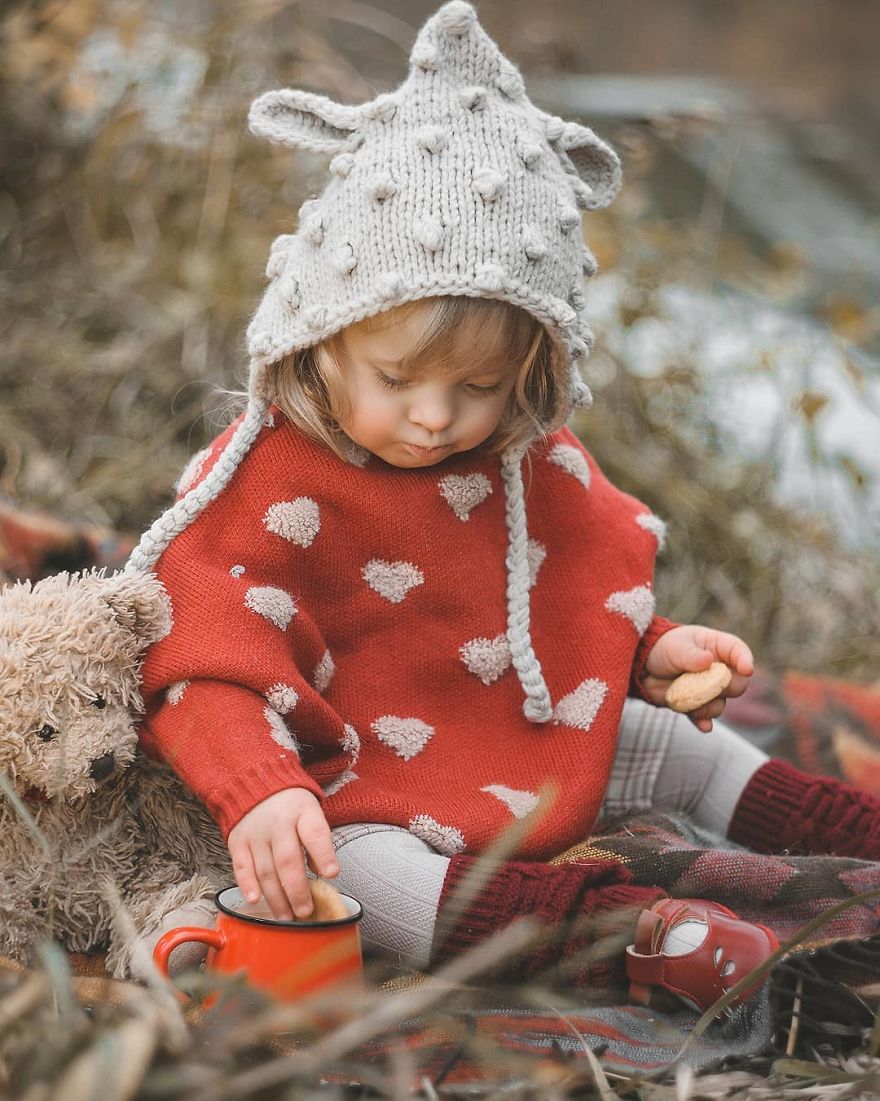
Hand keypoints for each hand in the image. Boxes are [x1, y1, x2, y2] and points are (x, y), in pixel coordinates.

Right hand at [227, 788, 338, 919]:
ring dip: (276, 897)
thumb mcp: (311, 813)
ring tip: (287, 917)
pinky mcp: (238, 842)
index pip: (315, 833)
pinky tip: (256, 900)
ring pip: (266, 870)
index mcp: (302, 812)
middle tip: (305, 911)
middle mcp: (278, 823)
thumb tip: (323, 873)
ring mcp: (256, 833)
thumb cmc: (290, 806)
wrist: (255, 783)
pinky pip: (242, 867)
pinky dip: (247, 885)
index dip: (324, 854)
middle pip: (288, 860)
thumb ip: (318, 841)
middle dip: (297, 890)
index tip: (332, 874)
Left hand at [641, 625, 753, 731]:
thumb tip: (707, 661)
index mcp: (716, 647)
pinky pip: (704, 717)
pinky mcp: (695, 704)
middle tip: (712, 687)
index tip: (747, 669)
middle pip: (737, 683)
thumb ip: (691, 655)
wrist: (642, 667)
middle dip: (729, 688)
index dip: (745, 660)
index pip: (738, 651)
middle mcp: (717, 669)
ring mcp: (707, 688)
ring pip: (720, 703)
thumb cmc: (663, 648)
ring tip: (692, 702)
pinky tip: (704, 726)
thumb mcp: (675, 647)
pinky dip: (703, 721)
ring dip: (710, 706)